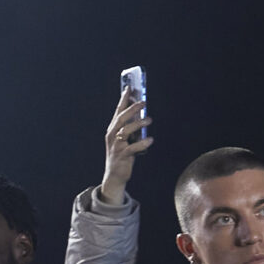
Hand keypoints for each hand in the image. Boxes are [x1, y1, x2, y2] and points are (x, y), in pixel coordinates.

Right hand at [98, 83, 152, 204]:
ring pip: (126, 131)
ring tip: (150, 120)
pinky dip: (142, 143)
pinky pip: (133, 148)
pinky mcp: (122, 156)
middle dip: (132, 108)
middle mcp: (112, 135)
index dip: (123, 99)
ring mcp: (116, 146)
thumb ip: (131, 127)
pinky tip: (150, 140)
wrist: (114, 175)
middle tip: (144, 102)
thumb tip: (142, 114)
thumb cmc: (122, 154)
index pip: (118, 111)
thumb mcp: (124, 139)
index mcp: (112, 129)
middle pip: (121, 118)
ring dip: (138, 124)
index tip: (129, 88)